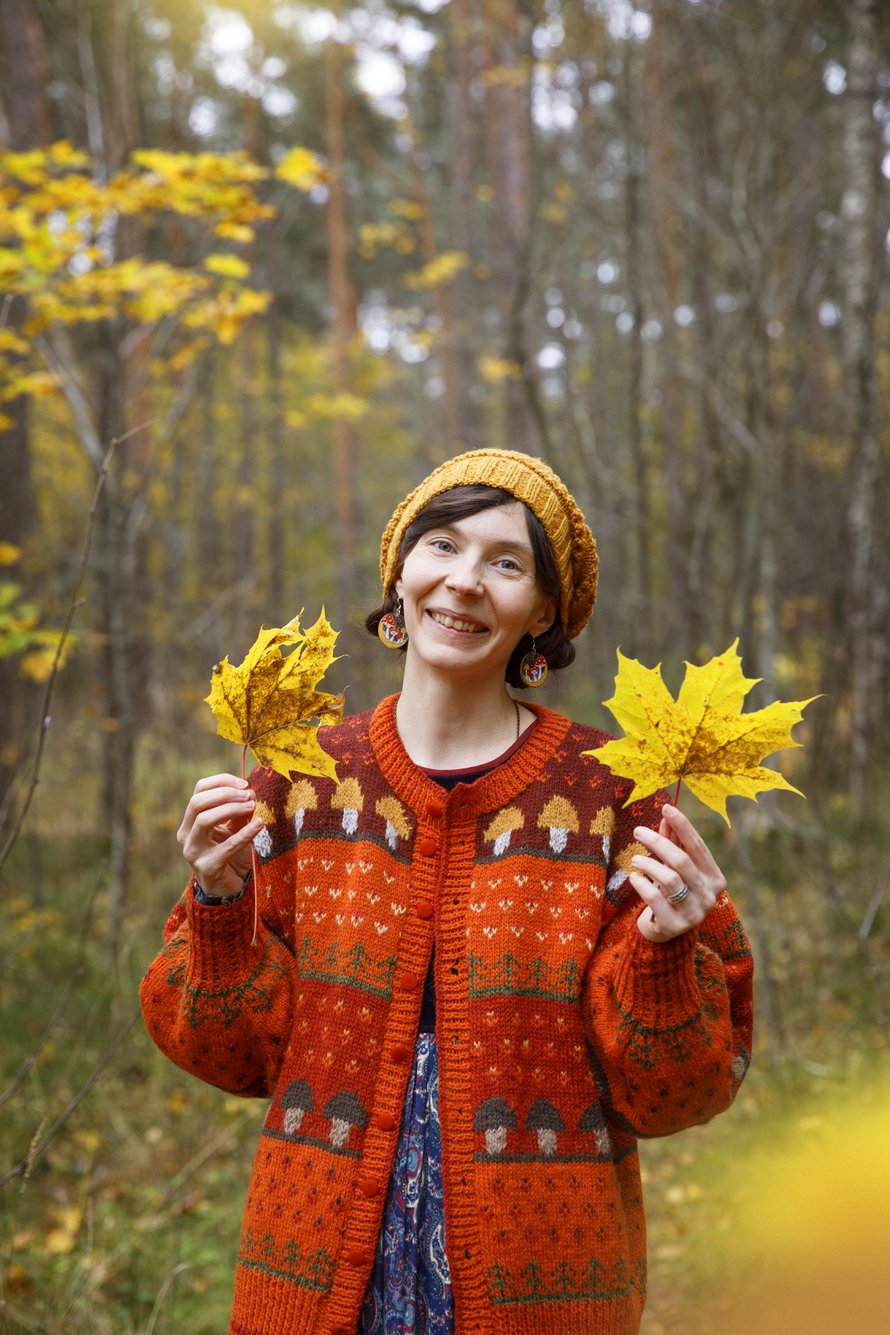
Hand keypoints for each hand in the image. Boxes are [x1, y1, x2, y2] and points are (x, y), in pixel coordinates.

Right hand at [177, 774, 262, 898]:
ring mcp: (193, 851)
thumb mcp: (235, 828)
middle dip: (225, 794)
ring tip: (252, 806)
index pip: (199, 790)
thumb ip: (239, 811)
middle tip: (248, 795)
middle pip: (198, 802)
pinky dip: (245, 833)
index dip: (221, 781)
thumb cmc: (230, 854)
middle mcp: (186, 834)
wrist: (226, 887)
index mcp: (190, 820)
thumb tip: (251, 792)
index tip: (244, 783)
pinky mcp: (208, 867)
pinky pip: (227, 846)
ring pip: (204, 820)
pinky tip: (259, 824)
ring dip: (231, 809)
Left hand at [629, 804, 725, 943]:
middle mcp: (708, 896)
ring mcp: (694, 913)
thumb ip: (673, 842)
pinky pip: (655, 898)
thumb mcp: (674, 866)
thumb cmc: (672, 891)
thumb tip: (667, 815)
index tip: (666, 807)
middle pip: (681, 861)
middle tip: (638, 831)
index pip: (698, 846)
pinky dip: (642, 884)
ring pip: (669, 879)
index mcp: (714, 878)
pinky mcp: (675, 926)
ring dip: (648, 864)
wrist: (666, 930)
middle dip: (658, 842)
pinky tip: (634, 877)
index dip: (683, 825)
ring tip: (635, 859)